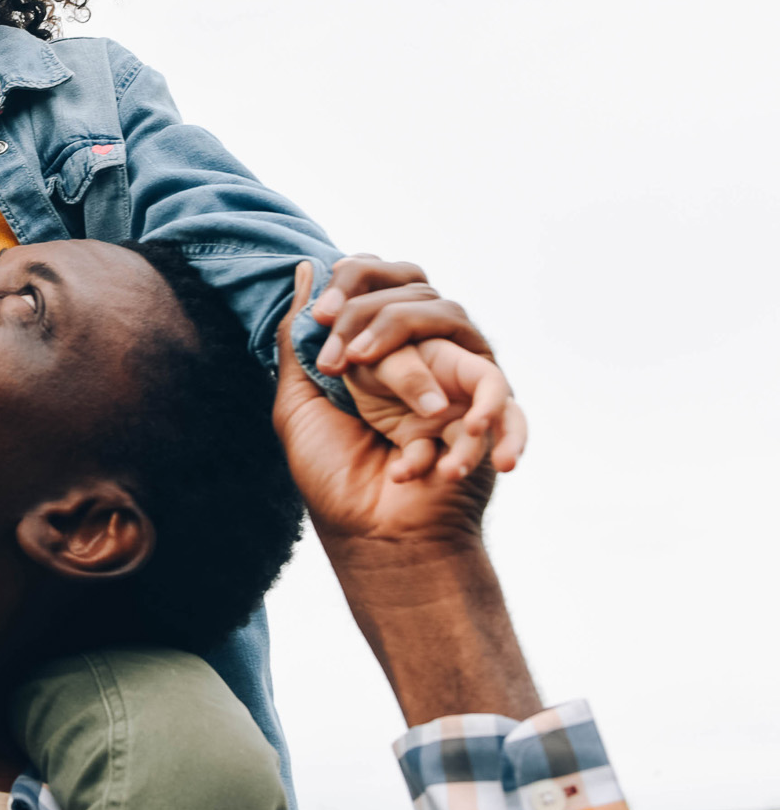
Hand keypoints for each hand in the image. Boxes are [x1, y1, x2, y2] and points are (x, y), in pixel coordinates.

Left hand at [274, 261, 540, 723]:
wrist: (370, 541)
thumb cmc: (334, 476)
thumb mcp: (299, 401)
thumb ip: (300, 337)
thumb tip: (305, 267)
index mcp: (383, 352)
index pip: (385, 286)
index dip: (353, 285)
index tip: (318, 318)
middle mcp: (427, 362)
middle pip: (426, 303)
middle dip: (379, 325)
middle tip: (341, 368)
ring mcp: (461, 391)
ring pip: (467, 341)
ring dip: (421, 376)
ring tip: (395, 420)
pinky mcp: (490, 429)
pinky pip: (510, 409)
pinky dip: (487, 431)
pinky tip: (441, 465)